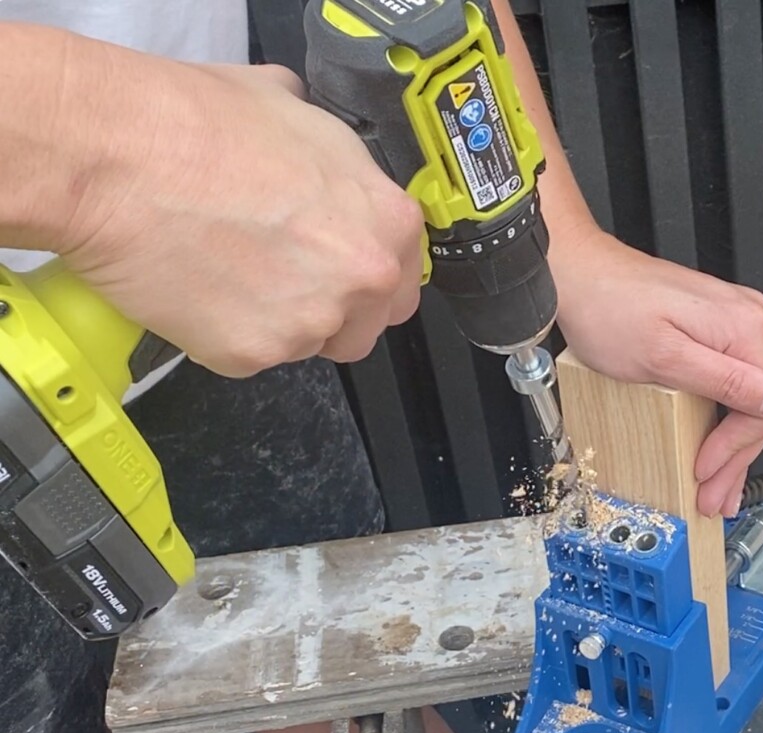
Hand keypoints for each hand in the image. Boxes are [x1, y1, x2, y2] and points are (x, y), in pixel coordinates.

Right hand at [54, 52, 423, 375]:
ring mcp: (310, 322)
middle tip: (278, 277)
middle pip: (365, 324)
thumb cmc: (196, 123)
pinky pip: (245, 356)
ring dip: (275, 320)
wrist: (118, 156)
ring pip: (305, 343)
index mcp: (387, 220)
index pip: (402, 277)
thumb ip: (327, 149)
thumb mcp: (290, 106)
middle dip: (331, 309)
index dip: (364, 274)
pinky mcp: (252, 354)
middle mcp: (363, 278)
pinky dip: (221, 333)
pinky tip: (193, 287)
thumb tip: (315, 145)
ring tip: (224, 270)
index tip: (334, 270)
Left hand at [551, 229, 762, 517]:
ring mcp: (731, 323)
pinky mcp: (711, 329)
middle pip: (758, 405)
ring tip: (715, 485)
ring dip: (729, 445)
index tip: (707, 472)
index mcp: (744, 327)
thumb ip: (728, 383)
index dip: (737, 446)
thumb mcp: (666, 358)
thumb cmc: (608, 309)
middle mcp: (747, 321)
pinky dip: (718, 418)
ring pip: (745, 398)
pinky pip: (729, 382)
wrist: (578, 275)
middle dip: (734, 456)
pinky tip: (712, 445)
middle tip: (713, 496)